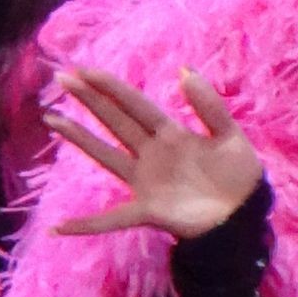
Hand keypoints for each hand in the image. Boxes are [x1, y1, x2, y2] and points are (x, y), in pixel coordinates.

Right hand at [43, 66, 261, 238]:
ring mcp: (146, 182)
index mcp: (171, 133)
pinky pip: (110, 219)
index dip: (112, 87)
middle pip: (115, 121)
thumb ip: (210, 106)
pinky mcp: (147, 211)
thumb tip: (185, 72)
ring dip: (80, 138)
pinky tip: (60, 227)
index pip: (136, 104)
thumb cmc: (239, 176)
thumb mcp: (230, 136)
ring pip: (106, 155)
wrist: (245, 217)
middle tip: (61, 78)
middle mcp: (152, 154)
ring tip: (52, 120)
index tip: (85, 69)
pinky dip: (85, 225)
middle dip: (89, 100)